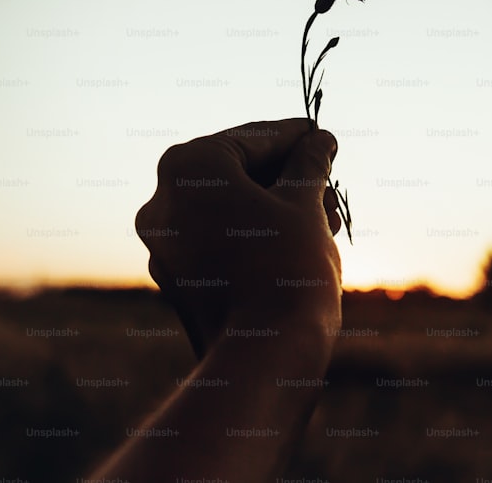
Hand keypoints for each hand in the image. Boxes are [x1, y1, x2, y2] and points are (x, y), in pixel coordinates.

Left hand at [135, 118, 342, 358]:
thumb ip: (309, 164)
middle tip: (329, 182)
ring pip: (227, 208)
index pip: (253, 137)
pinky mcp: (175, 278)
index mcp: (189, 166)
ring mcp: (163, 243)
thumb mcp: (306, 204)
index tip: (322, 137)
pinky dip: (253, 234)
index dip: (296, 136)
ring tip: (325, 216)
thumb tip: (319, 141)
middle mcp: (162, 200)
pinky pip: (217, 239)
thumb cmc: (287, 268)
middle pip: (236, 171)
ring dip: (275, 206)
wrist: (264, 356)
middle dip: (286, 176)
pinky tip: (298, 241)